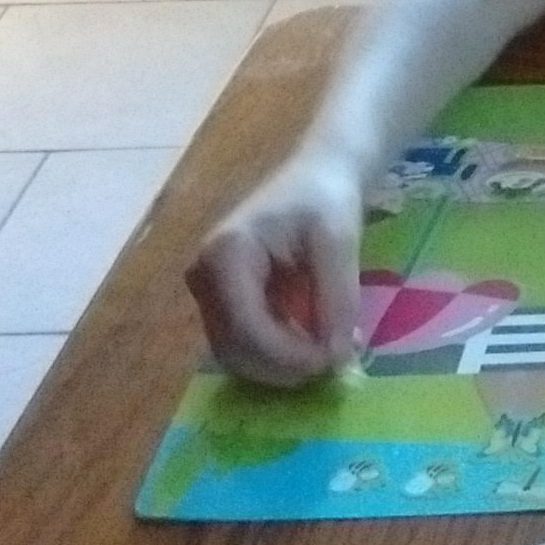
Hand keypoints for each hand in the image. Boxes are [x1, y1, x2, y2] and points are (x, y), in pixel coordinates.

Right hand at [185, 152, 366, 386]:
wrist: (315, 176)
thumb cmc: (325, 200)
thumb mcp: (340, 242)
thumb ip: (337, 299)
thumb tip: (336, 356)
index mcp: (226, 255)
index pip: (247, 328)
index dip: (287, 356)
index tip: (332, 362)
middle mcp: (203, 276)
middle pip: (235, 348)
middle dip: (285, 367)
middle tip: (336, 363)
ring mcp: (207, 292)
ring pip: (237, 354)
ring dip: (283, 365)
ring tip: (330, 350)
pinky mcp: (221, 302)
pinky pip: (245, 343)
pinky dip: (279, 353)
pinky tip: (316, 342)